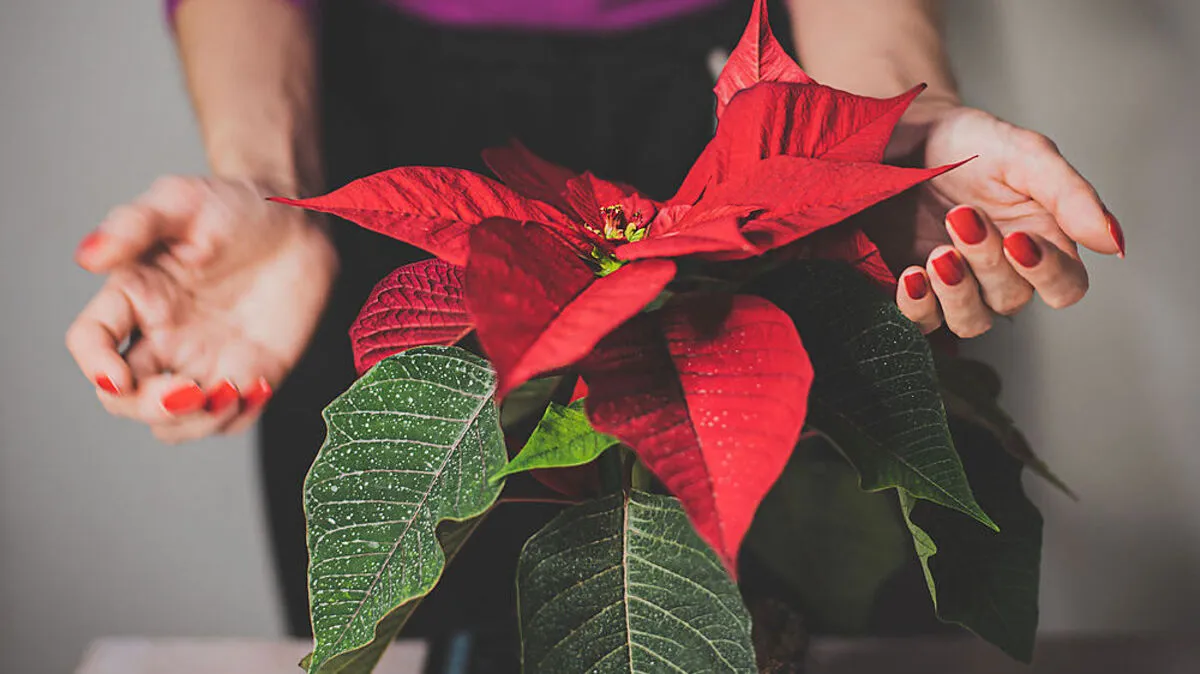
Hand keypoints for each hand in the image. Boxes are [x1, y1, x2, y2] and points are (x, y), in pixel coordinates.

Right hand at [67, 176, 337, 442]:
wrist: (299, 220)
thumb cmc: (234, 206)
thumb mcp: (181, 201)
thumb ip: (133, 225)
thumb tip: (87, 257)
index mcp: (134, 298)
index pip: (92, 342)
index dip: (95, 365)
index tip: (120, 375)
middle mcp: (161, 338)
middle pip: (125, 398)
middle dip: (148, 406)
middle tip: (188, 390)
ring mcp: (204, 361)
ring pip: (173, 422)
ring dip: (194, 422)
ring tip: (231, 390)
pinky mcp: (248, 375)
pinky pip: (230, 420)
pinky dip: (238, 417)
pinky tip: (260, 385)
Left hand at [871, 103, 1124, 337]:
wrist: (901, 136)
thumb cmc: (968, 144)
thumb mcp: (1024, 155)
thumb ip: (1070, 196)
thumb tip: (1113, 243)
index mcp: (1042, 241)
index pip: (1066, 286)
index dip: (1048, 274)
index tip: (1018, 239)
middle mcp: (1003, 271)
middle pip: (1012, 300)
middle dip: (987, 262)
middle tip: (960, 216)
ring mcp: (959, 285)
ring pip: (972, 323)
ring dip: (956, 295)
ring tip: (938, 255)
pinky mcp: (918, 291)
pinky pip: (923, 322)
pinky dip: (918, 306)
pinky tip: (913, 276)